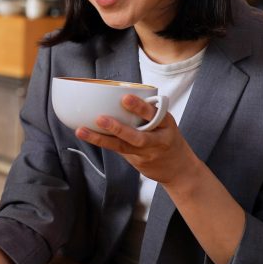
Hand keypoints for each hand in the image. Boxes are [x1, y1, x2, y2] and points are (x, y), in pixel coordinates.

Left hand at [76, 94, 198, 184]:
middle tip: (100, 119)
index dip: (139, 107)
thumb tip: (116, 94)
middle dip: (118, 128)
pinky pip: (117, 150)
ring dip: (101, 138)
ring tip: (83, 131)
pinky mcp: (137, 161)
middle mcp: (157, 139)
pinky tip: (87, 136)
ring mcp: (147, 153)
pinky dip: (102, 142)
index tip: (125, 98)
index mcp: (165, 123)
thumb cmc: (165, 137)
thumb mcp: (163, 121)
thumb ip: (146, 112)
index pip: (153, 113)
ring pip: (122, 146)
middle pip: (138, 136)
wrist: (179, 168)